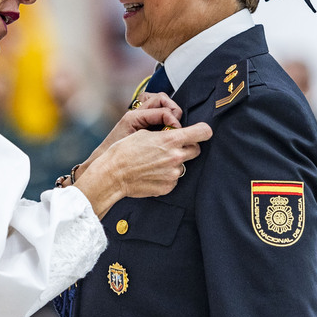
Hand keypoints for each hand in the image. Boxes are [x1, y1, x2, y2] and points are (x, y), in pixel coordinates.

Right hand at [73, 122, 212, 217]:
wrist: (113, 174)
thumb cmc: (125, 151)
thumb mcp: (145, 133)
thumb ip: (166, 134)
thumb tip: (176, 135)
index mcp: (171, 140)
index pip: (203, 132)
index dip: (202, 130)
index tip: (200, 131)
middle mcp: (176, 157)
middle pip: (196, 149)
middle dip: (187, 147)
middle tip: (172, 147)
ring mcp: (173, 173)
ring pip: (183, 165)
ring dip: (174, 163)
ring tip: (155, 162)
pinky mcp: (168, 186)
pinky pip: (174, 179)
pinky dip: (166, 175)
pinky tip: (152, 173)